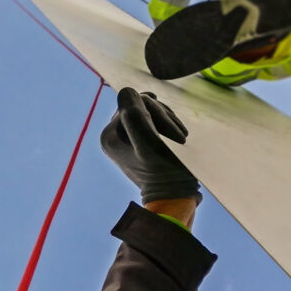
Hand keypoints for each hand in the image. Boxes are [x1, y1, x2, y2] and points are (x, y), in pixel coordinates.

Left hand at [100, 88, 200, 205]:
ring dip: (167, 121)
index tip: (174, 134)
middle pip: (139, 106)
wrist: (174, 199)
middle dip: (163, 116)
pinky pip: (151, 120)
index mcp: (109, 135)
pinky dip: (166, 125)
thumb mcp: (150, 144)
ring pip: (148, 111)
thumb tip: (127, 91)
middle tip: (180, 137)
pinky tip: (177, 137)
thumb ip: (135, 117)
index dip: (158, 113)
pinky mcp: (137, 142)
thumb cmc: (165, 173)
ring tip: (181, 139)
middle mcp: (112, 135)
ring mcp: (124, 139)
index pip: (134, 103)